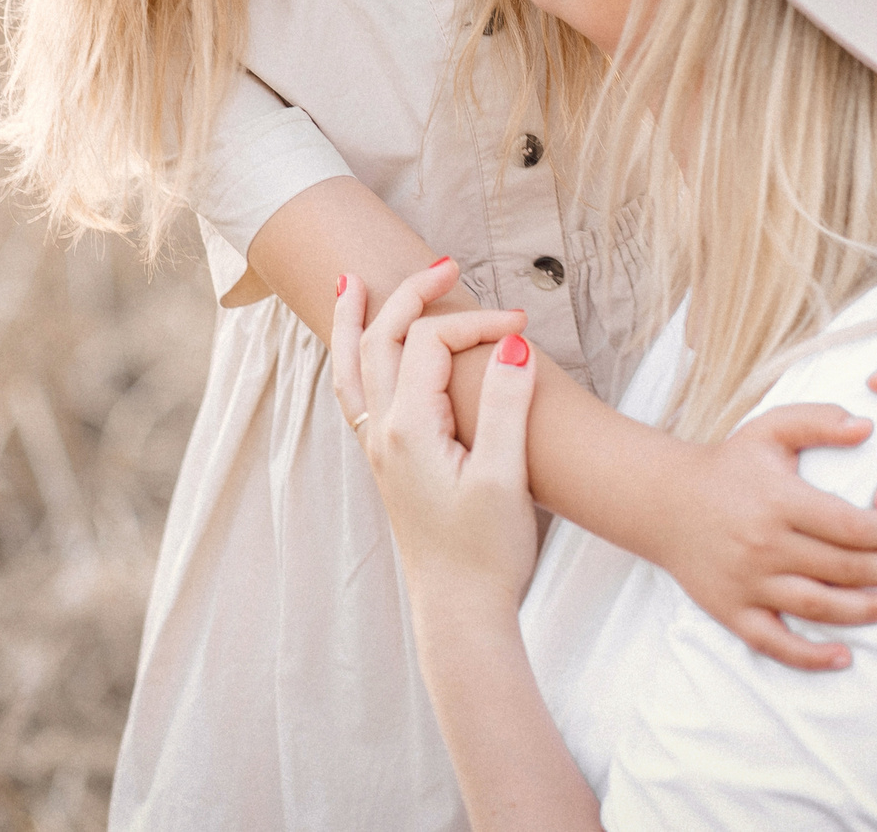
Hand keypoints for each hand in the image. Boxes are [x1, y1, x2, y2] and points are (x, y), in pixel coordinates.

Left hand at [331, 258, 539, 614]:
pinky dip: (355, 359)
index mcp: (409, 429)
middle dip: (411, 296)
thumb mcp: (507, 477)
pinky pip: (357, 396)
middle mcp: (384, 434)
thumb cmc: (487, 551)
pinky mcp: (388, 466)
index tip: (524, 327)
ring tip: (352, 283)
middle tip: (444, 264)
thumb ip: (509, 405)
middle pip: (382, 340)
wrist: (460, 612)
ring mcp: (380, 451)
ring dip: (356, 321)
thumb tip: (514, 343)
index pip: (431, 343)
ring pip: (352, 367)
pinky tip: (364, 353)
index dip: (477, 322)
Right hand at [656, 406, 876, 672]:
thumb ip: (819, 420)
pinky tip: (844, 657)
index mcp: (780, 501)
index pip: (849, 525)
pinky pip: (775, 642)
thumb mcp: (770, 429)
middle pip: (843, 568)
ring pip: (819, 606)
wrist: (663, 501)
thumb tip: (868, 427)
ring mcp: (747, 583)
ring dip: (866, 612)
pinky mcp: (730, 610)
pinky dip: (810, 656)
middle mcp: (765, 545)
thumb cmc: (728, 464)